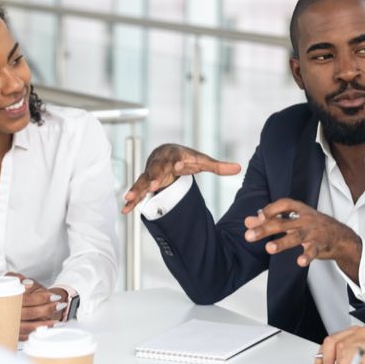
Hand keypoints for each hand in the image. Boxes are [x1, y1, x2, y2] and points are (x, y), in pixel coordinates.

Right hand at [6, 272, 63, 339]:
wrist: (19, 303)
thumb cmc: (23, 292)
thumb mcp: (19, 281)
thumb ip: (19, 279)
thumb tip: (27, 283)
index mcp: (5, 299)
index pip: (24, 299)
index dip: (40, 298)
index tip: (53, 296)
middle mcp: (6, 314)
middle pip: (28, 313)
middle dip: (46, 310)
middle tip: (59, 305)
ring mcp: (9, 326)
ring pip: (27, 327)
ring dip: (45, 324)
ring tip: (59, 321)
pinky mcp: (14, 334)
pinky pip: (26, 336)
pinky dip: (38, 333)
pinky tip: (50, 330)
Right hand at [121, 144, 240, 213]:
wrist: (166, 153)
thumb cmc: (186, 158)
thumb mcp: (202, 161)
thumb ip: (218, 166)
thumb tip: (239, 168)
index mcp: (175, 156)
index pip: (177, 158)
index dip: (177, 162)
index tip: (178, 166)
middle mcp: (161, 163)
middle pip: (156, 169)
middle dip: (154, 176)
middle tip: (153, 184)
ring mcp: (151, 173)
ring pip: (143, 181)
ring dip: (137, 189)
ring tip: (130, 198)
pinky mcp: (145, 183)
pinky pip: (137, 191)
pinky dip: (132, 201)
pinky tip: (125, 210)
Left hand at [244, 198, 361, 278]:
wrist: (340, 236)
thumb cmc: (312, 226)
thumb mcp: (293, 219)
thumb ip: (270, 220)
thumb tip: (247, 221)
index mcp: (299, 210)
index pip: (284, 204)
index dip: (270, 209)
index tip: (257, 217)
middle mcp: (306, 219)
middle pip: (283, 222)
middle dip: (265, 228)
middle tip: (248, 236)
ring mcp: (314, 232)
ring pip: (296, 237)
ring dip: (282, 242)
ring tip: (269, 248)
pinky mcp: (321, 245)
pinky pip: (313, 251)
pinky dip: (307, 256)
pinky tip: (300, 262)